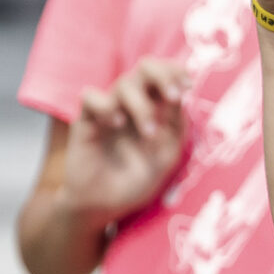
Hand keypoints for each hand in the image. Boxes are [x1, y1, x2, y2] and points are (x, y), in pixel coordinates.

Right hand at [63, 59, 188, 220]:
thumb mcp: (165, 157)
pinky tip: (115, 123)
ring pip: (124, 83)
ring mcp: (109, 109)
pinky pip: (91, 96)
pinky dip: (106, 105)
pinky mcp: (85, 119)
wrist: (102, 206)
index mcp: (154, 109)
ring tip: (149, 133)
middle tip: (174, 96)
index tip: (188, 85)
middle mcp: (132, 104)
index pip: (165, 76)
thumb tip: (180, 98)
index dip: (176, 73)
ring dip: (141, 106)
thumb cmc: (135, 181)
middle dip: (162, 75)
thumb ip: (174, 128)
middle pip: (145, 67)